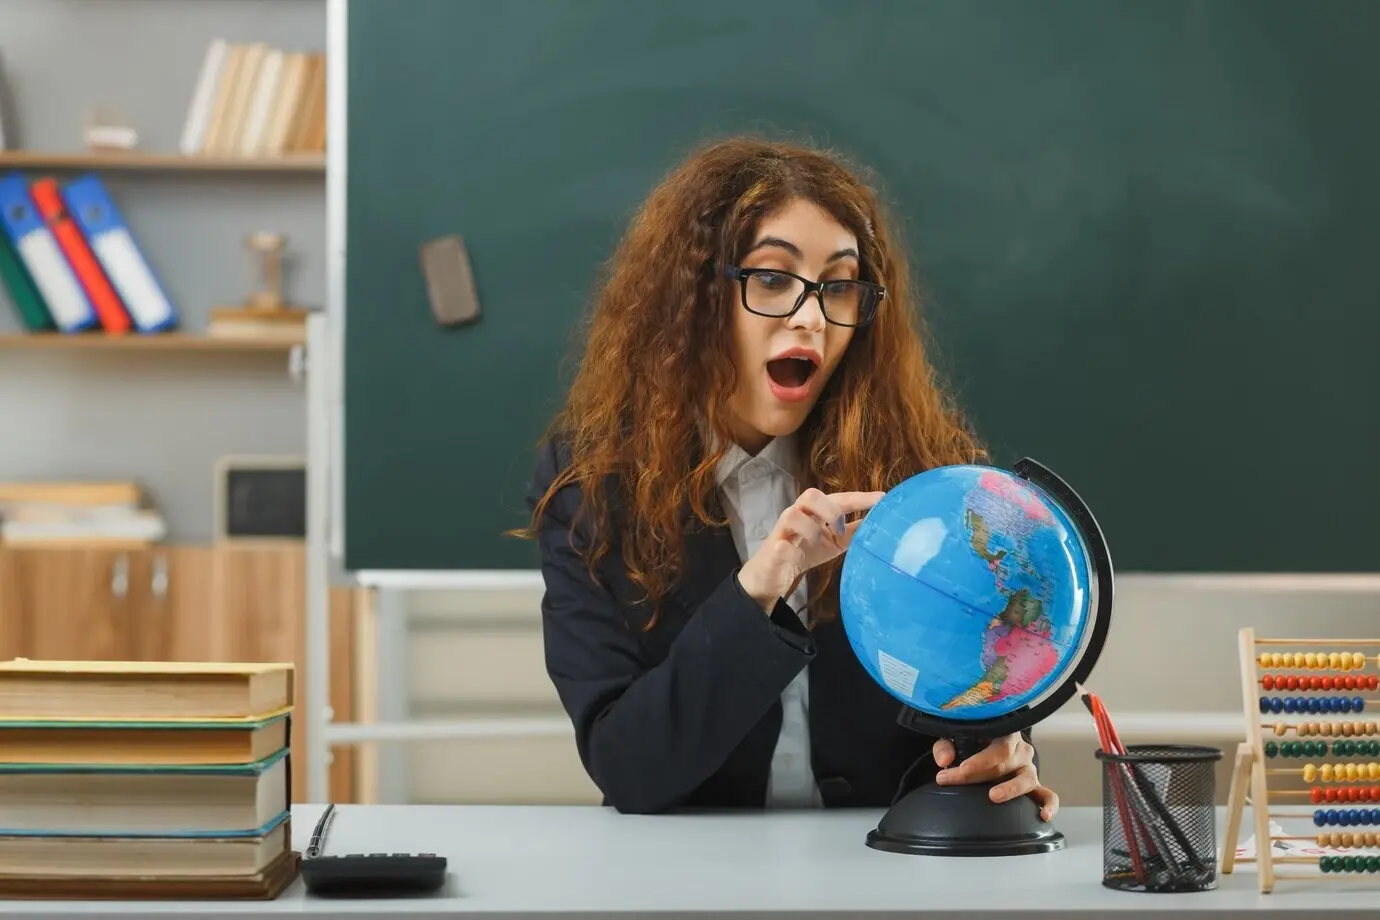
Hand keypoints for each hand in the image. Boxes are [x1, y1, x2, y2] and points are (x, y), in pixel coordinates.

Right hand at [736, 488, 885, 611]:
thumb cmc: (804, 551)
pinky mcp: (772, 550)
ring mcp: (782, 531)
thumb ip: (853, 531)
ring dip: (811, 529)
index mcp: (814, 511)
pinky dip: (791, 551)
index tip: (882, 499)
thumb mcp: (834, 542)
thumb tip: (879, 523)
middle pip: (809, 495)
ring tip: (818, 542)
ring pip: (792, 515)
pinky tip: (798, 557)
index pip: (837, 498)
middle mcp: (797, 515)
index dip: (859, 498)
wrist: (772, 574)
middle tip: (841, 528)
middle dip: (830, 508)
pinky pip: (780, 546)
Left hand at [933, 733, 1058, 821]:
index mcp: (1005, 734)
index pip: (997, 747)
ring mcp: (1029, 769)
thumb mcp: (956, 738)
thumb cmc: (972, 741)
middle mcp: (1021, 751)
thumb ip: (946, 746)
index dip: (980, 759)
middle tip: (956, 779)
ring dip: (1010, 788)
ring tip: (993, 796)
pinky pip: (1048, 796)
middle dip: (977, 774)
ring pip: (1027, 779)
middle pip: (1004, 764)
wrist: (989, 745)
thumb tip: (944, 761)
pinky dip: (1049, 805)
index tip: (960, 769)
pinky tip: (1043, 816)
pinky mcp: (1035, 787)